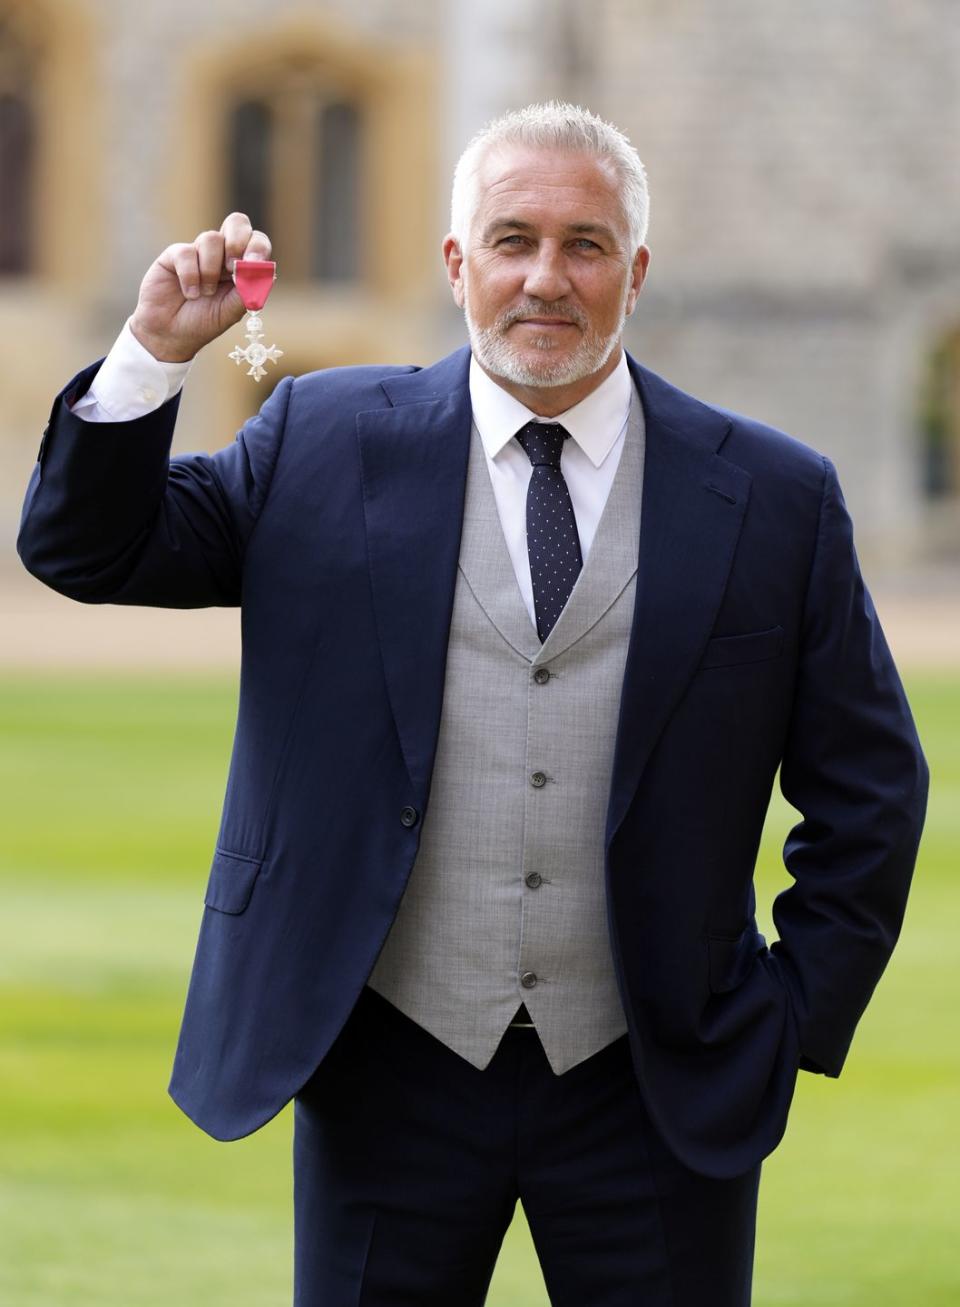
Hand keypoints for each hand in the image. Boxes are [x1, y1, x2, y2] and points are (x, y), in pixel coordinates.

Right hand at [129, 213, 271, 362]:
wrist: (170, 334)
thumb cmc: (204, 322)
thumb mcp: (232, 311)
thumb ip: (248, 291)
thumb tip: (263, 270)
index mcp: (242, 266)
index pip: (256, 241)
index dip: (258, 246)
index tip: (253, 262)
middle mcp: (222, 254)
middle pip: (237, 222)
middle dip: (237, 241)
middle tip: (231, 267)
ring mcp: (199, 251)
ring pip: (211, 238)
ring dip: (210, 271)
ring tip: (206, 293)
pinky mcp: (175, 254)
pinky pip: (186, 252)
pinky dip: (190, 276)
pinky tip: (189, 293)